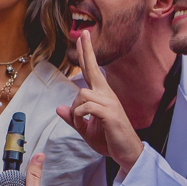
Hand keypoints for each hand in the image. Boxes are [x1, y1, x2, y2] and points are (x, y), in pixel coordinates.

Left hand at [56, 31, 143, 171]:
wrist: (127, 153)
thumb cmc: (109, 139)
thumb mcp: (86, 129)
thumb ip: (73, 118)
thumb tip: (59, 108)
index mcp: (102, 96)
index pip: (91, 71)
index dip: (86, 55)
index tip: (83, 38)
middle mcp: (106, 95)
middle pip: (93, 69)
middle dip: (87, 51)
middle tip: (84, 33)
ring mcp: (109, 102)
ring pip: (82, 94)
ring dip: (76, 110)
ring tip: (82, 124)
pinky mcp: (110, 113)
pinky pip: (86, 107)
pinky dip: (80, 116)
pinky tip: (85, 124)